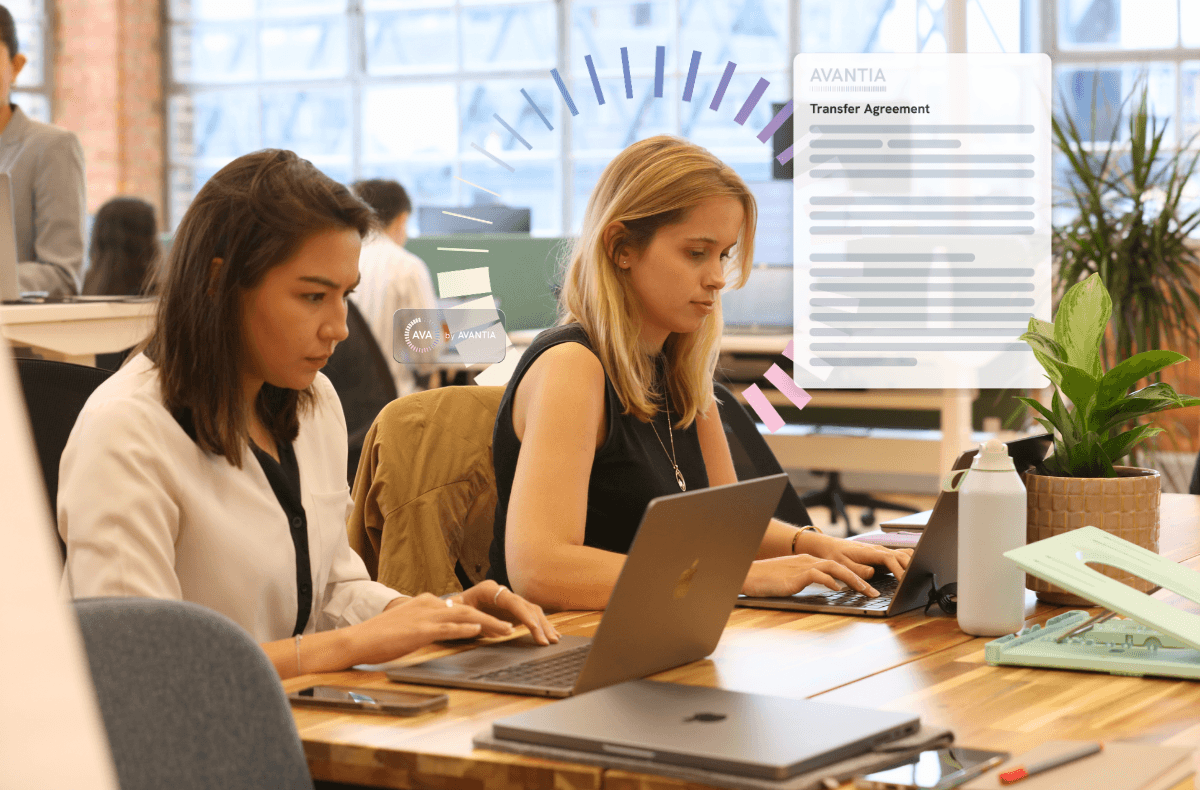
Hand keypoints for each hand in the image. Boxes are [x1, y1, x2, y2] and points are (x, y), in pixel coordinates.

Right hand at [350, 593, 514, 664]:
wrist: (358, 639)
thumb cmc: (381, 637)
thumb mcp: (409, 625)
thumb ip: (427, 624)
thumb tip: (445, 627)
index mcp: (427, 603)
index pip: (461, 607)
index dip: (483, 616)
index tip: (499, 624)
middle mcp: (429, 605)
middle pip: (468, 609)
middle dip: (493, 618)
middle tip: (512, 627)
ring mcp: (424, 616)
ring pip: (464, 616)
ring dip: (488, 624)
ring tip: (505, 631)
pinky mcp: (419, 630)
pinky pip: (446, 628)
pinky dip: (464, 628)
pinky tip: (478, 631)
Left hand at [455, 580, 560, 645]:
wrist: (452, 606)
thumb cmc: (453, 609)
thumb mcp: (458, 612)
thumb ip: (474, 618)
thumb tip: (498, 628)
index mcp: (489, 590)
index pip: (512, 601)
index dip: (524, 614)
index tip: (533, 627)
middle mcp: (503, 593)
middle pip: (526, 605)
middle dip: (539, 623)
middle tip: (547, 640)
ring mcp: (510, 601)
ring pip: (532, 610)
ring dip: (544, 625)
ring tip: (554, 639)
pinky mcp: (514, 610)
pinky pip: (531, 615)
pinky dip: (541, 625)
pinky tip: (551, 634)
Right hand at [742, 554, 884, 597]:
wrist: (747, 575)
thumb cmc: (765, 580)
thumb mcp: (790, 580)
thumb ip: (807, 582)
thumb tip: (825, 589)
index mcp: (807, 562)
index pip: (836, 566)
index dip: (853, 576)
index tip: (866, 587)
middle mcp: (808, 561)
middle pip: (840, 566)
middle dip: (860, 579)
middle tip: (874, 593)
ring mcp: (802, 567)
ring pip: (834, 569)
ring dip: (853, 580)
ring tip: (865, 592)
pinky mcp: (795, 575)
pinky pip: (818, 575)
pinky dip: (830, 581)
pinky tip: (839, 589)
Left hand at [801, 532, 912, 580]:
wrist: (828, 546)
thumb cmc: (834, 555)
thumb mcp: (841, 565)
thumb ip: (857, 570)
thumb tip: (872, 573)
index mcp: (869, 552)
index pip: (890, 559)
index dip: (899, 570)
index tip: (905, 581)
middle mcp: (878, 550)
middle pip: (902, 556)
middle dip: (911, 567)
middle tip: (916, 582)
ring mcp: (882, 551)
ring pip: (904, 554)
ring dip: (913, 562)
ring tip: (919, 576)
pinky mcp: (882, 555)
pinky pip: (900, 556)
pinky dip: (909, 561)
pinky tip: (914, 569)